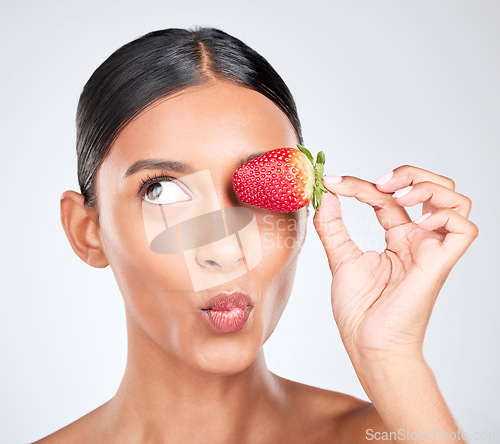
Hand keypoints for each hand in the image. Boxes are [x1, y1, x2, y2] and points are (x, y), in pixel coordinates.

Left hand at [313, 165, 478, 364]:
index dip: (361, 184)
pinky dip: (444, 214)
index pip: (387, 198)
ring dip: (428, 187)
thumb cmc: (359, 310)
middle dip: (409, 174)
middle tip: (379, 183)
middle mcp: (418, 240)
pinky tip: (417, 220)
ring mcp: (431, 250)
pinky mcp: (440, 263)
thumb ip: (333, 226)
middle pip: (433, 189)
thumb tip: (327, 194)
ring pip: (455, 200)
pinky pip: (463, 229)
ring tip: (398, 195)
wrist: (367, 343)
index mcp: (397, 238)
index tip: (332, 182)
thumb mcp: (340, 258)